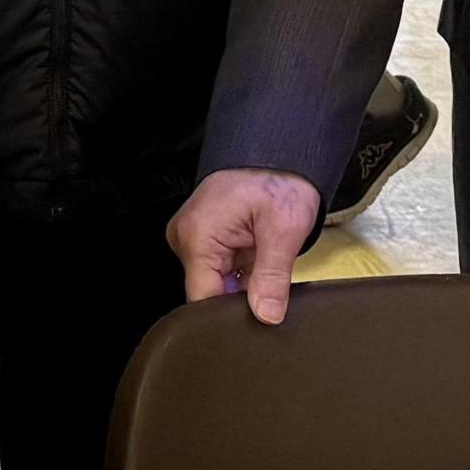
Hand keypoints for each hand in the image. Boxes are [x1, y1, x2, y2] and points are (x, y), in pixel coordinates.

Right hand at [169, 167, 320, 323]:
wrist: (278, 147)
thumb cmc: (278, 178)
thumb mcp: (284, 229)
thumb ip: (272, 277)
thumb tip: (266, 317)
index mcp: (197, 237)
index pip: (203, 300)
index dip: (230, 316)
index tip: (260, 322)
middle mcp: (186, 238)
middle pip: (209, 292)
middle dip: (242, 299)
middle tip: (273, 293)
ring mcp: (193, 237)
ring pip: (217, 283)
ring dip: (245, 284)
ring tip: (268, 270)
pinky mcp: (205, 237)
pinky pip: (221, 268)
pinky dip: (244, 272)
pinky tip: (261, 263)